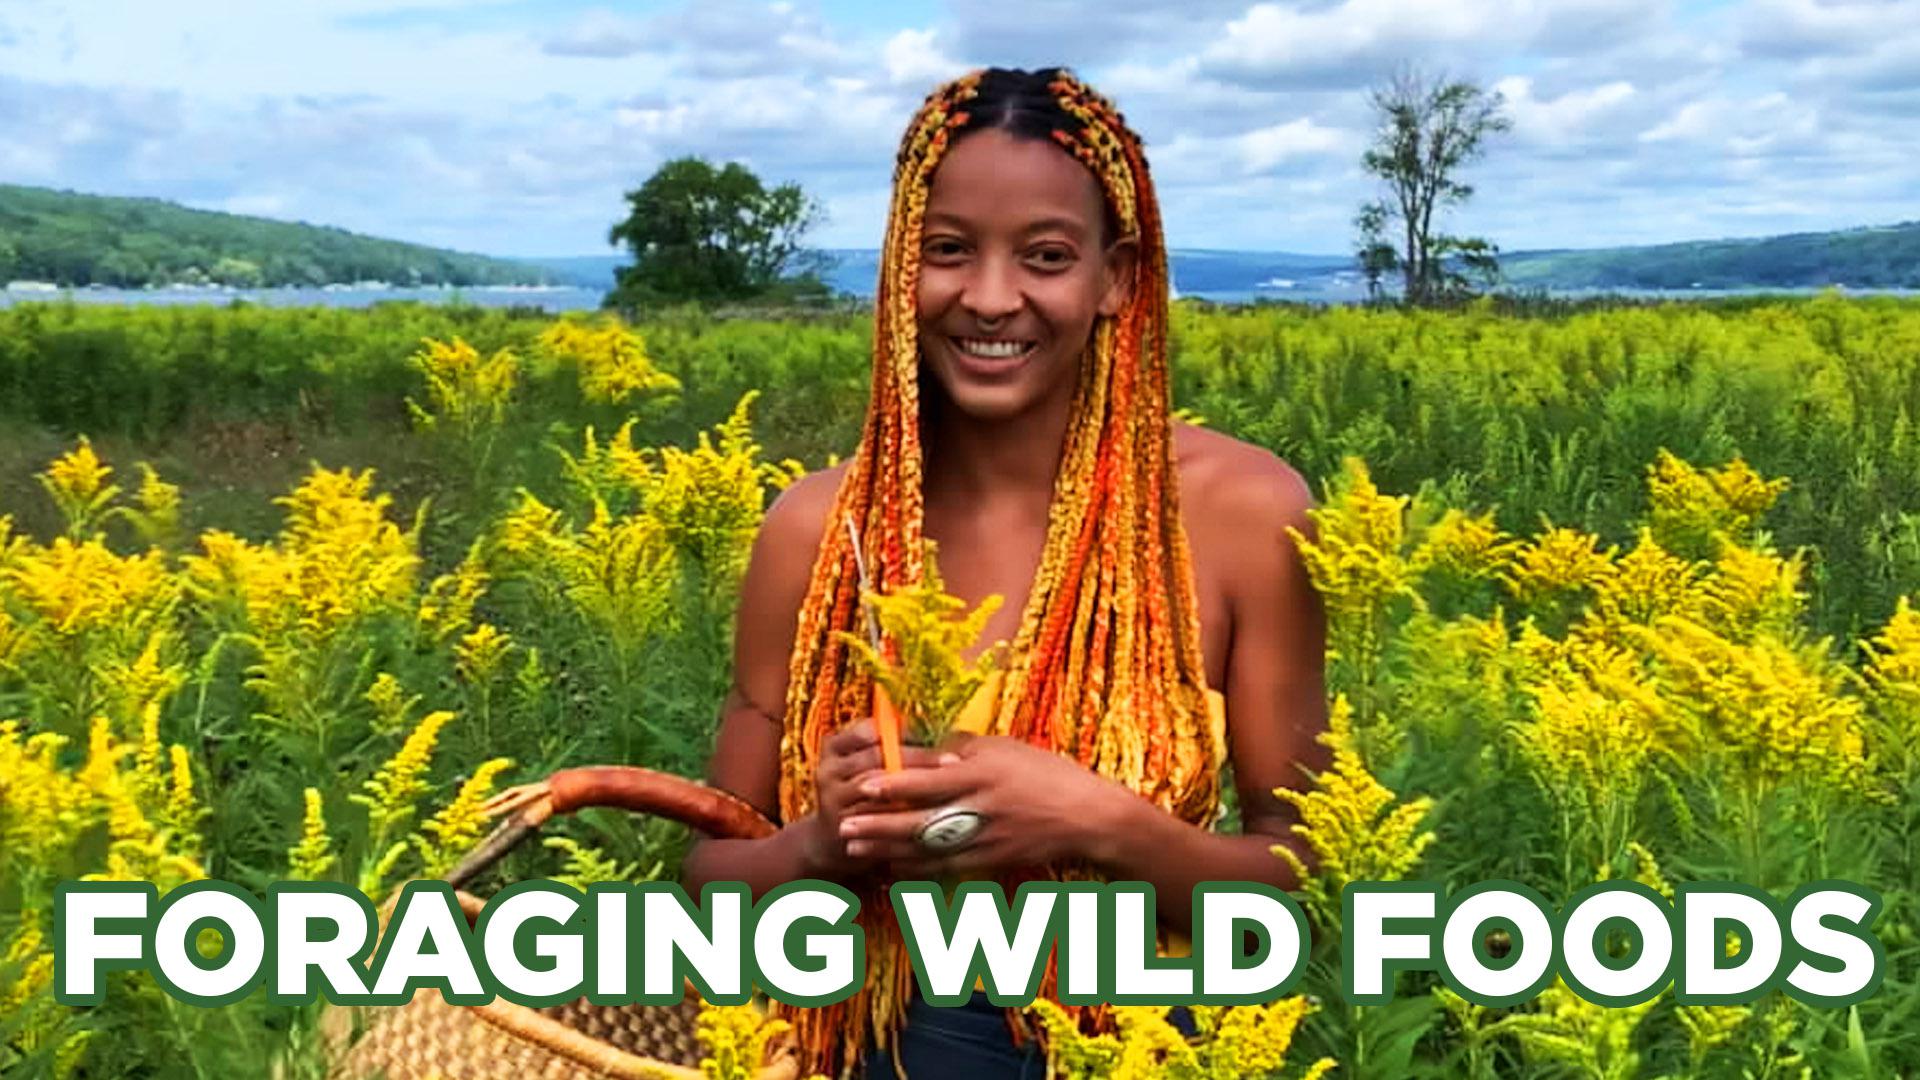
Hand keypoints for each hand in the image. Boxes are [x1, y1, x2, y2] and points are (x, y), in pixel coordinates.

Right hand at [803, 719, 954, 881]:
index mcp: (835, 745)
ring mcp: (832, 799)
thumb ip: (892, 748)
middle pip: (876, 757)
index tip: (937, 732)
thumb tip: (944, 730)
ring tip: (948, 786)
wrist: (831, 839)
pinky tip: (933, 813)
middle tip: (953, 760)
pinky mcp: (841, 826)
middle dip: (918, 757)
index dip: (903, 730)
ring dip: (914, 786)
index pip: (868, 729)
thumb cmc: (861, 793)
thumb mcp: (865, 764)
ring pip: (876, 788)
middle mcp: (828, 769)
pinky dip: (904, 814)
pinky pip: (877, 818)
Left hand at [837, 735, 1140, 877]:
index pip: (930, 780)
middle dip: (878, 825)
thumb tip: (925, 745)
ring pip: (926, 848)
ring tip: (854, 846)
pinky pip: (944, 867)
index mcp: (984, 774)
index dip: (894, 784)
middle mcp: (981, 809)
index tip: (862, 784)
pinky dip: (915, 868)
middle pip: (920, 820)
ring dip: (887, 849)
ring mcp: (985, 839)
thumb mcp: (1007, 749)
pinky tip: (890, 866)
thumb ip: (964, 747)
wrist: (1087, 818)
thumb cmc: (1048, 774)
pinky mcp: (990, 860)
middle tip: (844, 825)